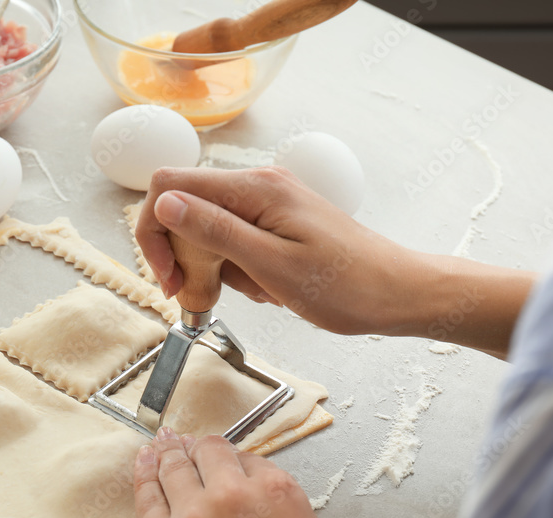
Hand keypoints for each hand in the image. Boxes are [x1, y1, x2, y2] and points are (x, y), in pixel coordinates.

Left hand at [134, 428, 345, 517]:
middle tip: (194, 445)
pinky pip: (145, 499)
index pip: (250, 458)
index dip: (240, 463)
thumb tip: (277, 507)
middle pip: (209, 453)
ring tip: (165, 441)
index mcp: (276, 495)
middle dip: (204, 449)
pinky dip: (144, 474)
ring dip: (171, 451)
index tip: (232, 466)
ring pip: (173, 468)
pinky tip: (144, 462)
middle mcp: (230, 497)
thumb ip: (297, 517)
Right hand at [136, 165, 426, 333]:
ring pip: (208, 229)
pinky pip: (235, 241)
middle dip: (183, 255)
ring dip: (215, 267)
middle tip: (200, 296)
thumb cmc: (348, 287)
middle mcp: (259, 186)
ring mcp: (269, 203)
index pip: (170, 186)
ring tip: (253, 293)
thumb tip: (165, 203)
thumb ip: (215, 231)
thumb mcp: (272, 266)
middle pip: (185, 207)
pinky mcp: (278, 222)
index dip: (154, 231)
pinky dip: (238, 269)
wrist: (398, 293)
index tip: (168, 278)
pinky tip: (266, 288)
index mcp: (255, 190)